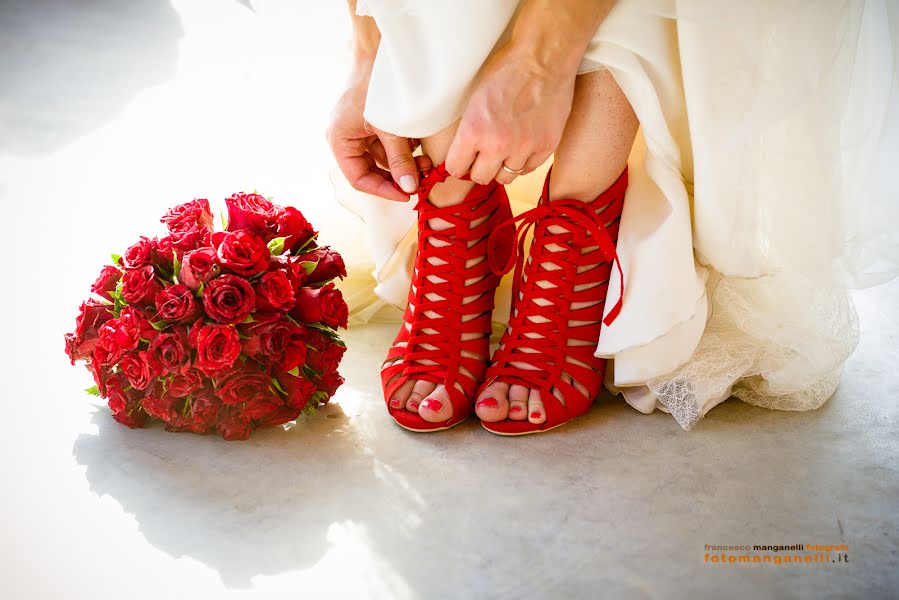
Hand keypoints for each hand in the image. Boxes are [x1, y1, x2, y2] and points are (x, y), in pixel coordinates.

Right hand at [327, 77, 428, 201]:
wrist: (381, 52)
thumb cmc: (378, 86)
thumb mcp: (390, 128)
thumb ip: (400, 159)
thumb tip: (410, 188)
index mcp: (339, 141)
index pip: (359, 179)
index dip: (383, 190)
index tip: (407, 195)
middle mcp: (346, 139)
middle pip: (371, 171)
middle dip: (397, 177)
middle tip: (420, 183)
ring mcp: (359, 131)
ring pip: (383, 160)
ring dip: (404, 165)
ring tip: (426, 165)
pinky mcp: (373, 125)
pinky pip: (388, 146)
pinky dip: (404, 151)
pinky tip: (420, 151)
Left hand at [445, 43, 576, 184]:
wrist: (543, 58)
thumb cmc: (506, 71)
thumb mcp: (474, 99)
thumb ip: (468, 131)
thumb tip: (462, 155)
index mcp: (473, 130)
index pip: (455, 169)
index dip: (458, 164)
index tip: (463, 159)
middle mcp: (497, 144)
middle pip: (480, 177)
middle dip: (479, 167)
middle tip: (484, 156)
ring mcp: (524, 148)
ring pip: (505, 178)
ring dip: (502, 166)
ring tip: (505, 149)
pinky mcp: (545, 147)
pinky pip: (528, 169)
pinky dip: (523, 161)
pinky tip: (523, 145)